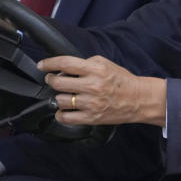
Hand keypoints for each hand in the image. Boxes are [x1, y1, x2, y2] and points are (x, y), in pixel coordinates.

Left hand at [39, 55, 166, 126]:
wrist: (138, 99)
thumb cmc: (121, 81)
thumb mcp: (105, 64)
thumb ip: (85, 63)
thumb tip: (65, 68)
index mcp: (95, 70)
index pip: (65, 64)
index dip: (50, 63)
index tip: (42, 65)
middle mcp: (92, 86)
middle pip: (59, 83)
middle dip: (51, 80)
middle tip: (52, 79)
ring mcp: (91, 103)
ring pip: (60, 100)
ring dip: (58, 96)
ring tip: (65, 94)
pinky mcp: (91, 118)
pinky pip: (66, 117)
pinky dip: (60, 113)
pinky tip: (64, 109)